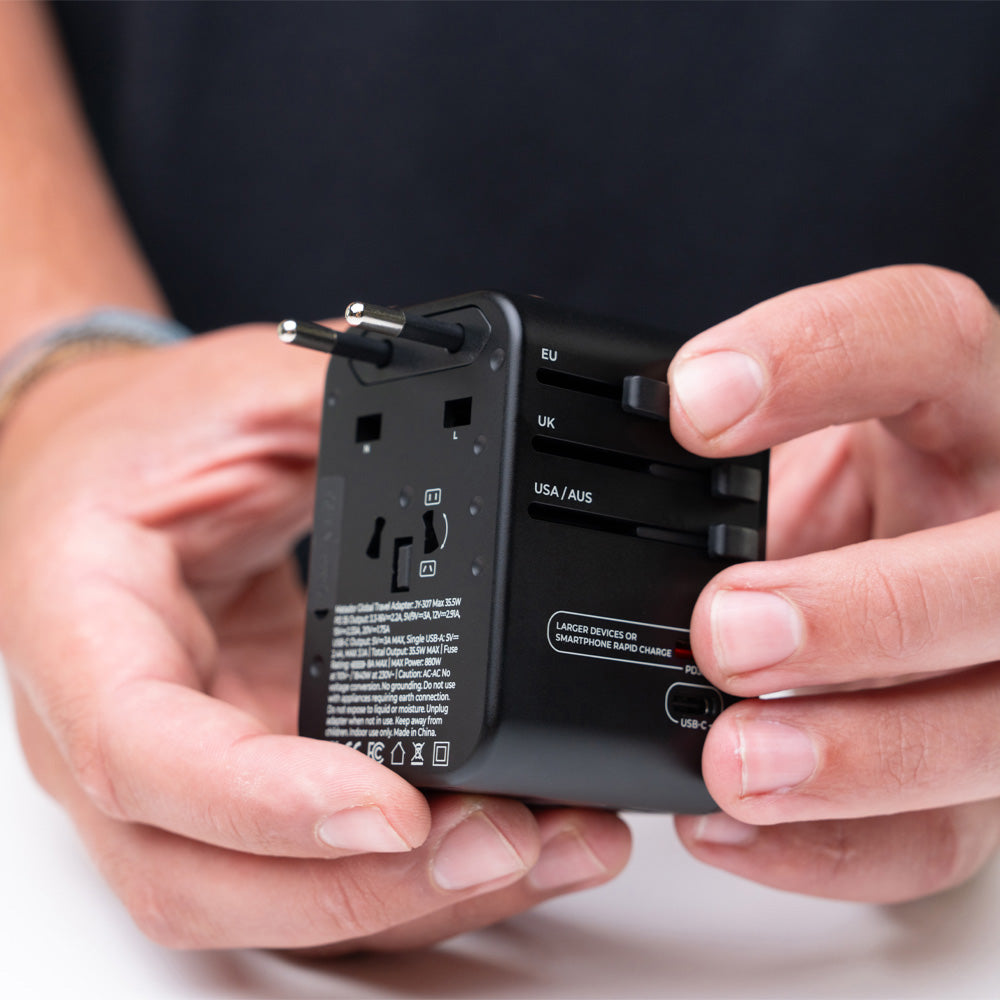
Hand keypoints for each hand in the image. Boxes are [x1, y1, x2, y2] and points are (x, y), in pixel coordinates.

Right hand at [0, 324, 629, 949]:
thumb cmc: (141, 434)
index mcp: (79, 625)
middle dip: (371, 886)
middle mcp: (109, 732)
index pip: (142, 753)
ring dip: (412, 898)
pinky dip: (413, 871)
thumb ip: (335, 404)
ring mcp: (172, 777)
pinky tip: (511, 832)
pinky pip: (315, 861)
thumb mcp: (235, 393)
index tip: (391, 809)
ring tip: (551, 844)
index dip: (264, 803)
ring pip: (269, 899)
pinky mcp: (240, 780)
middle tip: (516, 836)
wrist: (98, 467)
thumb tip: (460, 410)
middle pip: (210, 877)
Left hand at [668, 265, 999, 902]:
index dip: (820, 358)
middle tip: (726, 630)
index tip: (692, 401)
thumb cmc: (831, 490)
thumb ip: (717, 457)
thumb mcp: (785, 443)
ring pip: (995, 725)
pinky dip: (839, 845)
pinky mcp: (979, 766)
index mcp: (959, 407)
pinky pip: (943, 836)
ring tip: (733, 761)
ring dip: (863, 753)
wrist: (885, 561)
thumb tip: (575, 487)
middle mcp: (999, 524)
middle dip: (868, 611)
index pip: (924, 340)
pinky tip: (732, 827)